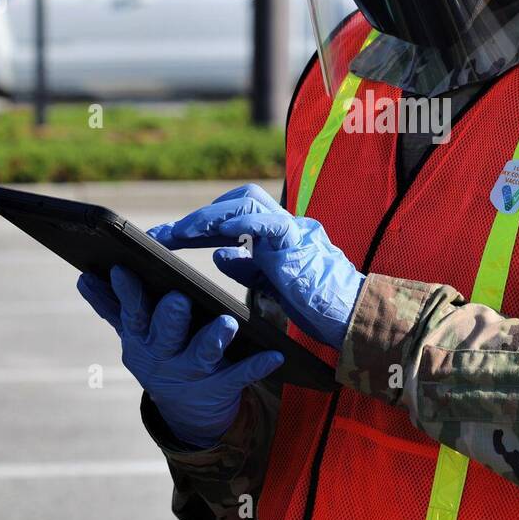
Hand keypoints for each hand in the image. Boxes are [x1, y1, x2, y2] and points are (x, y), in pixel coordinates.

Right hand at [77, 265, 282, 447]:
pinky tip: (275, 354)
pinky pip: (241, 376)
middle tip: (178, 298)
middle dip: (169, 318)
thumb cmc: (162, 355)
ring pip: (201, 356)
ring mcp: (192, 375)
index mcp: (142, 339)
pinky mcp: (222, 388)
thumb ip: (111, 307)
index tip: (123, 269)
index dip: (127, 293)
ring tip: (227, 322)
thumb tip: (84, 277)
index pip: (132, 312)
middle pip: (164, 336)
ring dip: (212, 340)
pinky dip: (258, 366)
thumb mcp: (134, 335)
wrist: (186, 411)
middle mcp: (163, 358)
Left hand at [149, 184, 364, 349]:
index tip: (167, 238)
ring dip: (209, 217)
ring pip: (247, 203)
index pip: (235, 217)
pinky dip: (239, 223)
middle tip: (164, 235)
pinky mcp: (299, 244)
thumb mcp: (272, 286)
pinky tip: (214, 233)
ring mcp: (294, 230)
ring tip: (178, 234)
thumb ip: (247, 267)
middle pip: (239, 200)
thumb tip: (218, 253)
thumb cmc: (318, 307)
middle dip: (200, 215)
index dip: (200, 225)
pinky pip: (267, 223)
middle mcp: (287, 226)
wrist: (353, 319)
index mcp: (279, 236)